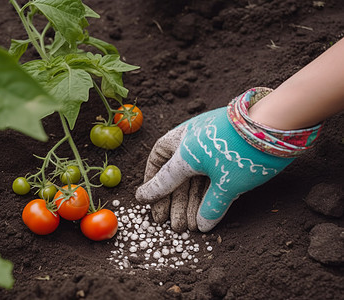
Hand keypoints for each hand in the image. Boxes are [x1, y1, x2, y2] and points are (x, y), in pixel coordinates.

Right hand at [135, 89, 294, 231]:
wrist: (276, 122)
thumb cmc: (242, 151)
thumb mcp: (225, 183)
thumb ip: (211, 205)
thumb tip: (202, 225)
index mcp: (182, 149)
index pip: (161, 173)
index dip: (152, 189)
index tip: (143, 202)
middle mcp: (191, 144)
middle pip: (174, 177)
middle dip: (172, 202)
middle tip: (168, 224)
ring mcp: (208, 145)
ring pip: (192, 177)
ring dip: (188, 201)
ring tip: (187, 226)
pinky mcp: (224, 149)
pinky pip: (208, 173)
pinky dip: (206, 192)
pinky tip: (205, 211)